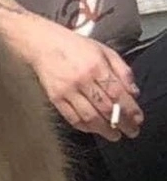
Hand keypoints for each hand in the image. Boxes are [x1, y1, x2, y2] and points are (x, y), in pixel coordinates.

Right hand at [24, 19, 142, 141]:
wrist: (43, 45)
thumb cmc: (75, 47)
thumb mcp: (104, 51)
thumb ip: (122, 70)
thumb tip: (133, 92)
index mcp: (96, 66)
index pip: (117, 93)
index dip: (129, 109)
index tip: (137, 120)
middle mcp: (82, 80)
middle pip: (105, 108)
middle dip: (120, 123)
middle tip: (130, 132)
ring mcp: (67, 91)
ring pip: (89, 116)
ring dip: (103, 129)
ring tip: (113, 136)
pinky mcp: (55, 99)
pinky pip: (72, 118)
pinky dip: (85, 127)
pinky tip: (93, 129)